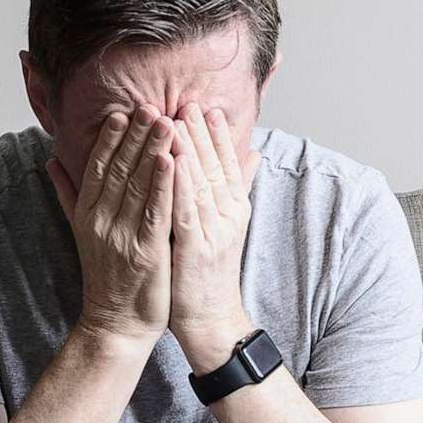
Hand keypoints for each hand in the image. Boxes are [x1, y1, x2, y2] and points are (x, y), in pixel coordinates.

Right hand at [44, 107, 174, 343]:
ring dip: (152, 151)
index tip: (121, 112)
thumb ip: (67, 194)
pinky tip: (173, 161)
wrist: (115, 324)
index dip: (110, 139)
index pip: (99, 168)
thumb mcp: (81, 231)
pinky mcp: (147, 253)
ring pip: (138, 186)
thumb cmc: (105, 276)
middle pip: (119, 170)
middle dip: (134, 136)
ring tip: (166, 121)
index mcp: (88, 214)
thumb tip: (50, 160)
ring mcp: (123, 237)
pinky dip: (164, 185)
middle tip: (149, 105)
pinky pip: (156, 212)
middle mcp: (102, 222)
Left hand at [164, 99, 261, 370]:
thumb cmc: (208, 272)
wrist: (210, 318)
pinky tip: (168, 162)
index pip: (227, 163)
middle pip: (215, 166)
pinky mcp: (197, 247)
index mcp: (235, 208)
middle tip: (187, 103)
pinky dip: (179, 183)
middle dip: (200, 133)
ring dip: (188, 150)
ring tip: (174, 121)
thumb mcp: (226, 225)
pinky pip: (186, 209)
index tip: (204, 107)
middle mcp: (229, 215)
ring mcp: (215, 231)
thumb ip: (237, 188)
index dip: (215, 134)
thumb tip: (254, 154)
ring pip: (200, 182)